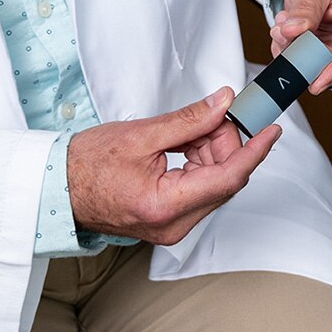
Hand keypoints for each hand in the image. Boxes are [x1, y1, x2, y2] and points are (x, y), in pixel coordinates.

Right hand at [67, 87, 279, 245]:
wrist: (60, 186)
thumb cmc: (88, 163)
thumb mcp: (141, 133)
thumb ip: (188, 120)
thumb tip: (223, 104)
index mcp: (166, 206)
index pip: (228, 178)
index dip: (254, 151)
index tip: (271, 130)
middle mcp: (174, 225)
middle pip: (223, 180)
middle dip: (225, 143)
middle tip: (214, 113)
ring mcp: (171, 228)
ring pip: (213, 184)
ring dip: (210, 152)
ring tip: (189, 128)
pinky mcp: (168, 222)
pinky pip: (198, 190)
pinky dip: (199, 163)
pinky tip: (185, 144)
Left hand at [271, 0, 331, 92]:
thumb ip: (304, 8)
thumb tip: (292, 31)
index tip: (317, 80)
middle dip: (311, 60)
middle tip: (286, 44)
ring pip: (327, 68)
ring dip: (299, 55)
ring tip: (282, 31)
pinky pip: (315, 66)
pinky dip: (296, 54)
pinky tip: (285, 36)